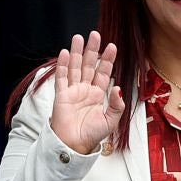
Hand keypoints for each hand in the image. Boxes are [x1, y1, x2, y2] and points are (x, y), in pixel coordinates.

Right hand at [48, 32, 124, 154]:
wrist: (74, 146)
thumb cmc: (92, 135)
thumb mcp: (111, 120)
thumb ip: (117, 104)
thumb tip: (118, 88)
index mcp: (98, 94)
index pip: (103, 72)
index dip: (107, 60)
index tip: (112, 46)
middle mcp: (85, 89)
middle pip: (88, 65)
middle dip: (92, 50)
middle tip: (95, 34)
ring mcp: (72, 91)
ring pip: (74, 67)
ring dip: (76, 52)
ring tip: (78, 37)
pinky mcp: (61, 95)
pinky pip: (62, 77)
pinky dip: (63, 65)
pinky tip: (65, 53)